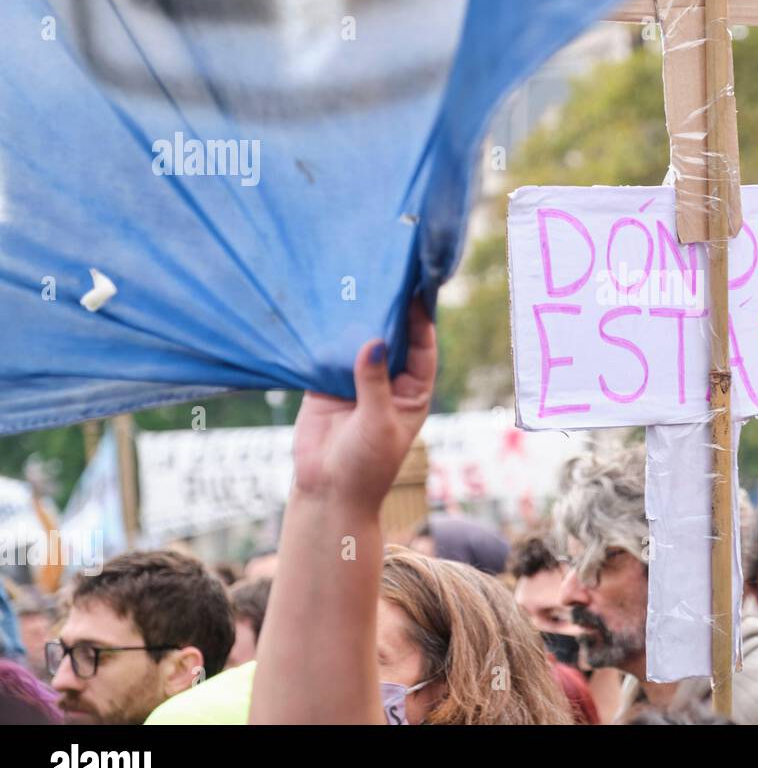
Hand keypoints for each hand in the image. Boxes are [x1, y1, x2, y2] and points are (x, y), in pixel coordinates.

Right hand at [291, 300, 436, 508]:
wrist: (327, 492)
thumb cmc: (367, 465)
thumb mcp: (378, 422)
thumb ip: (375, 382)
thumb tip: (374, 342)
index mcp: (414, 391)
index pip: (423, 349)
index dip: (422, 322)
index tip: (417, 294)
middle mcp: (389, 380)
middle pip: (393, 338)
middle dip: (389, 311)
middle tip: (385, 275)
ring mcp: (357, 379)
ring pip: (361, 341)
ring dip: (357, 318)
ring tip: (353, 282)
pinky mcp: (327, 383)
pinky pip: (329, 352)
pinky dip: (327, 333)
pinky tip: (323, 306)